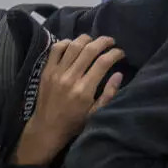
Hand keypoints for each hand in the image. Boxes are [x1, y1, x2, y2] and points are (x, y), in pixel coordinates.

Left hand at [11, 36, 125, 166]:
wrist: (46, 128)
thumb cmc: (74, 123)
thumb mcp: (95, 114)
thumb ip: (109, 94)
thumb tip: (119, 74)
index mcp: (84, 90)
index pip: (103, 62)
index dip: (115, 54)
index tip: (121, 53)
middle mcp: (70, 78)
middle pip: (89, 50)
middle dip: (103, 42)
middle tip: (111, 41)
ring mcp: (56, 72)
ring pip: (73, 46)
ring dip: (86, 39)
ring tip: (94, 40)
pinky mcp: (46, 71)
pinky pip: (55, 49)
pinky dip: (66, 42)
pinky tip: (73, 44)